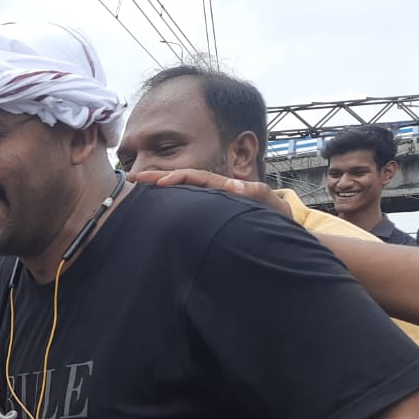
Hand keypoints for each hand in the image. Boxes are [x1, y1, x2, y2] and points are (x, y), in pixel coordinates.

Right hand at [129, 168, 293, 221]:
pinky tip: (154, 210)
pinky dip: (171, 207)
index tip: (159, 182)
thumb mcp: (274, 207)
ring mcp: (212, 209)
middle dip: (159, 178)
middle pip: (184, 183)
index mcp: (227, 189)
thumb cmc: (279, 223)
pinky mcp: (209, 222)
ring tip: (137, 191)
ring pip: (183, 196)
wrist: (284, 242)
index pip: (197, 178)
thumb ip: (258, 194)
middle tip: (135, 179)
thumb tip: (234, 184)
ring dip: (160, 192)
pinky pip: (188, 211)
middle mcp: (216, 196)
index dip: (177, 177)